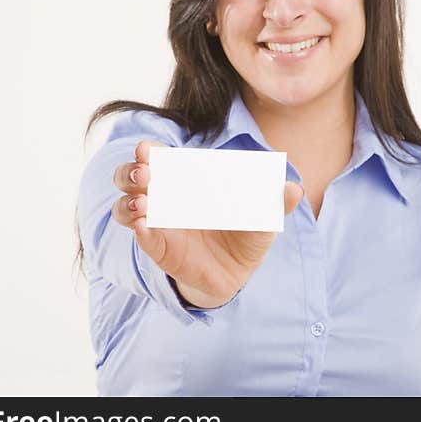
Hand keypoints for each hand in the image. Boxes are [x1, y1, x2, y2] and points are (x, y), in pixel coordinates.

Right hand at [111, 139, 304, 307]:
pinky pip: (142, 237)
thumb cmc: (245, 232)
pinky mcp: (159, 248)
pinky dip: (140, 231)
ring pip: (126, 207)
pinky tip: (145, 226)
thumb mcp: (262, 216)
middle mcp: (166, 197)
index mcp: (187, 180)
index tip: (146, 149)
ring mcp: (158, 223)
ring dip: (129, 202)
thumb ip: (275, 202)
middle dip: (131, 172)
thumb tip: (294, 188)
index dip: (149, 152)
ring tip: (143, 203)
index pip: (159, 158)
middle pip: (131, 177)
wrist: (237, 272)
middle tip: (144, 173)